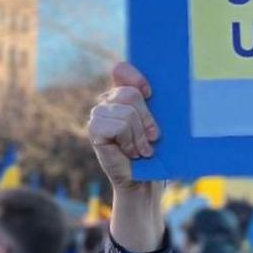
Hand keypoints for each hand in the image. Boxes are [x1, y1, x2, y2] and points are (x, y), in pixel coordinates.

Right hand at [89, 63, 164, 252]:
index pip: (121, 69)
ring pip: (127, 112)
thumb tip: (155, 89)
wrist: (144, 182)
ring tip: (141, 149)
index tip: (150, 93)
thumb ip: (154, 105)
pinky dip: (130, 141)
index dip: (136, 78)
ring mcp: (98, 115)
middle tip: (153, 137)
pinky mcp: (94, 130)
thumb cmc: (155, 153)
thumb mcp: (158, 124)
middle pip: (131, 94)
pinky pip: (119, 126)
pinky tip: (130, 153)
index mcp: (122, 94)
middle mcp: (107, 102)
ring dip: (139, 135)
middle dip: (147, 118)